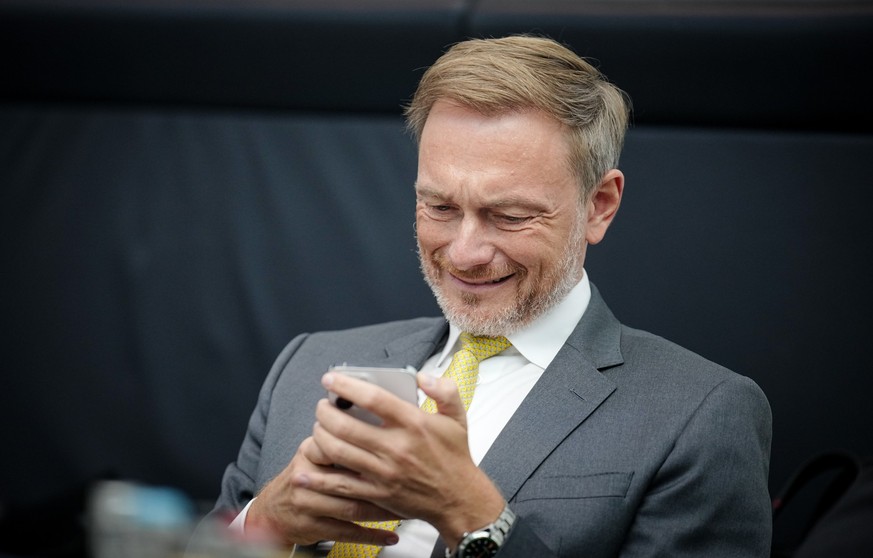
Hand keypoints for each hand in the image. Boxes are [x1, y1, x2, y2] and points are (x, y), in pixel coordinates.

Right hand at [245, 436, 400, 547]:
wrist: (273, 512)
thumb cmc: (304, 478)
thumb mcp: (315, 453)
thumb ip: (341, 441)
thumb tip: (379, 425)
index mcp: (310, 451)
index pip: (339, 445)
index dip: (369, 450)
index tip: (397, 452)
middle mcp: (306, 476)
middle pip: (349, 478)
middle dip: (384, 483)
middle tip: (410, 484)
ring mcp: (308, 503)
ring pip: (351, 507)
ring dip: (382, 511)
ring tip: (406, 510)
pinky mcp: (312, 526)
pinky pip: (348, 532)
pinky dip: (372, 535)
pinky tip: (390, 534)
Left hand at [303, 371, 504, 546]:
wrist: (459, 500)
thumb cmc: (454, 458)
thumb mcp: (457, 417)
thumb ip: (445, 389)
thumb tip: (422, 376)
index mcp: (414, 424)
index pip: (373, 398)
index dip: (347, 385)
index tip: (330, 378)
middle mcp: (396, 448)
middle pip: (346, 425)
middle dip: (325, 411)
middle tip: (322, 405)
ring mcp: (384, 473)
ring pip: (338, 451)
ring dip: (320, 436)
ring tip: (319, 427)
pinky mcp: (377, 493)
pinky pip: (340, 484)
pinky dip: (319, 477)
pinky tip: (305, 469)